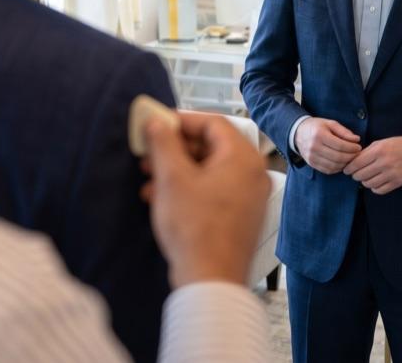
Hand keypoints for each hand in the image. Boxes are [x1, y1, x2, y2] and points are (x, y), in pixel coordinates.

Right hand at [141, 111, 268, 287]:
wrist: (211, 280)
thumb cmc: (196, 229)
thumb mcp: (171, 178)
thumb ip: (163, 143)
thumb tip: (155, 122)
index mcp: (243, 158)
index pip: (212, 122)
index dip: (180, 120)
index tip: (157, 124)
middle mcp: (252, 174)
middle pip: (210, 146)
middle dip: (174, 149)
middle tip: (149, 153)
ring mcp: (248, 197)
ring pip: (208, 170)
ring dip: (176, 171)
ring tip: (149, 180)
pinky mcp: (239, 216)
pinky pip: (212, 190)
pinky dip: (188, 188)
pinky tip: (160, 199)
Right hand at [294, 117, 361, 173]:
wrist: (298, 132)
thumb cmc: (317, 127)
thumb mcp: (330, 123)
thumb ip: (344, 131)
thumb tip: (356, 140)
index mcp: (319, 135)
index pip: (340, 145)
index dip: (352, 148)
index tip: (359, 147)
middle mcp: (314, 147)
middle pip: (338, 157)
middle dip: (351, 157)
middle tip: (357, 154)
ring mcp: (312, 157)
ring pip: (334, 165)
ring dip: (345, 164)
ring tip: (350, 158)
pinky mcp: (311, 164)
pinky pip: (328, 170)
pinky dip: (337, 168)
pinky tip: (341, 163)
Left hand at [344, 136, 401, 193]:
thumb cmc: (394, 146)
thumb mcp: (379, 144)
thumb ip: (365, 152)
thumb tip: (351, 162)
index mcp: (378, 151)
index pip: (357, 163)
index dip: (349, 168)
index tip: (346, 170)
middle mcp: (384, 163)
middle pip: (361, 175)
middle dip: (355, 175)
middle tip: (355, 174)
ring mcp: (391, 174)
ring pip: (369, 184)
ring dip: (364, 182)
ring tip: (365, 177)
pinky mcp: (397, 182)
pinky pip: (379, 190)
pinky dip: (374, 188)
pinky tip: (374, 182)